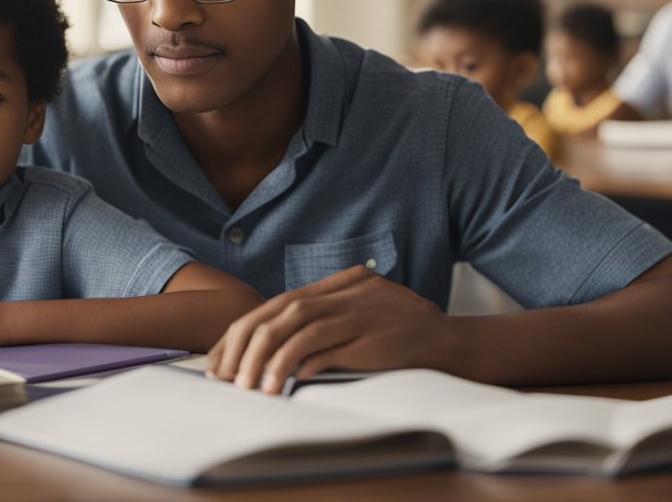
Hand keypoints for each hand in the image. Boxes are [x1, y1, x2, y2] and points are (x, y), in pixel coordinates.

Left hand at [206, 266, 460, 393]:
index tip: (221, 359)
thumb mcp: (360, 316)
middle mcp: (343, 293)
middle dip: (244, 343)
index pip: (276, 304)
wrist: (450, 341)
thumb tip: (286, 354)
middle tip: (224, 375)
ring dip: (265, 358)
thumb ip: (326, 325)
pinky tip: (283, 381)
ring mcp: (355, 312)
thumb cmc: (403, 334)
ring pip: (295, 327)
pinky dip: (297, 362)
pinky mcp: (368, 336)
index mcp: (338, 285)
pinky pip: (323, 346)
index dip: (243, 331)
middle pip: (278, 311)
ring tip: (249, 385)